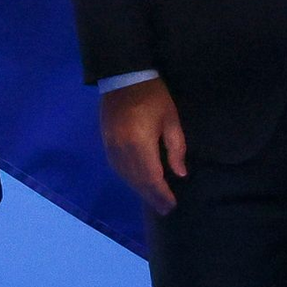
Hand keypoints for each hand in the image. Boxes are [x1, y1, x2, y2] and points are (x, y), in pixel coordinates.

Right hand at [99, 78, 185, 214]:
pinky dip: (129, 179)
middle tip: (164, 209)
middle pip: (138, 181)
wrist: (123, 76)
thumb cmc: (153, 96)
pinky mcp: (106, 143)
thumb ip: (176, 148)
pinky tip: (137, 183)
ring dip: (140, 190)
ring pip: (126, 177)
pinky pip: (117, 168)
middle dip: (152, 197)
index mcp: (140, 144)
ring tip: (154, 199)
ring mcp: (111, 147)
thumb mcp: (171, 119)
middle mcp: (122, 151)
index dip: (161, 194)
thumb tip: (180, 174)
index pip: (152, 177)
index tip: (171, 205)